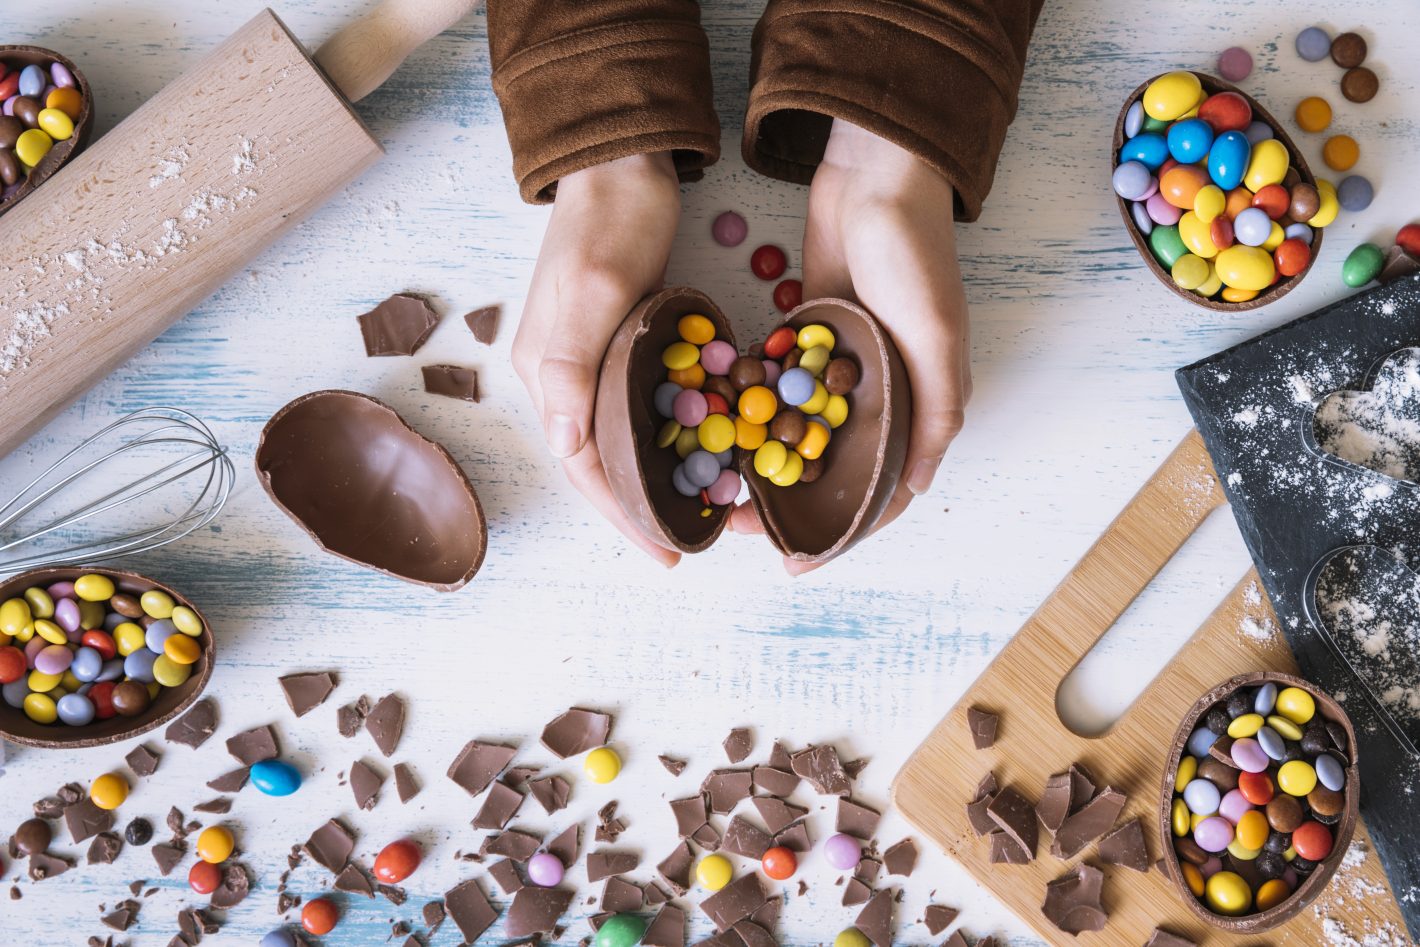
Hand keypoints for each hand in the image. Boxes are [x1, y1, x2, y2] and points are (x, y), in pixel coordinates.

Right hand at [512, 152, 682, 566]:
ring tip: (695, 507)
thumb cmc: (610, 221)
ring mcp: (586, 358)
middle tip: (689, 541)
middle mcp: (559, 375)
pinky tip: (695, 449)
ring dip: (651, 476)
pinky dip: (663, 435)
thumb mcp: (596, 290)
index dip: (622, 516)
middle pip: (596, 461)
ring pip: (617, 437)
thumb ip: (573, 366)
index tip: (667, 552)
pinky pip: (636, 406)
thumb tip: (563, 447)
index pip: (580, 466)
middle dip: (638, 508)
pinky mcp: (616, 341)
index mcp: (545, 373)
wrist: (620, 162)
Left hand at [731, 119, 970, 573]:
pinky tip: (712, 431)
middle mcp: (878, 392)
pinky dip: (749, 410)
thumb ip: (935, 409)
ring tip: (716, 488)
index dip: (840, 531)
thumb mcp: (935, 334)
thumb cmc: (914, 254)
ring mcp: (838, 366)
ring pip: (795, 434)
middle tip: (735, 524)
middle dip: (785, 504)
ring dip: (761, 462)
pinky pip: (774, 386)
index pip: (881, 489)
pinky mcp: (805, 335)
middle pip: (829, 470)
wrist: (875, 175)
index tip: (794, 561)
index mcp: (918, 402)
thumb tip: (918, 487)